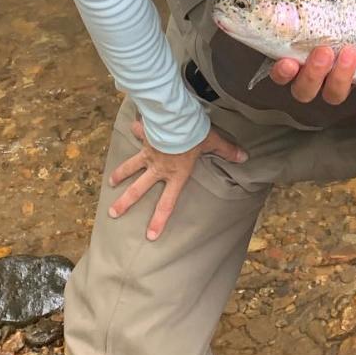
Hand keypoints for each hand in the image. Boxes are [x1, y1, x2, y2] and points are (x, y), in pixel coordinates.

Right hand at [108, 118, 246, 239]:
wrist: (176, 119)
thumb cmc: (195, 134)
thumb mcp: (213, 143)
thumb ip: (227, 151)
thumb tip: (244, 157)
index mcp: (176, 174)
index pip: (167, 203)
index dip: (159, 220)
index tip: (150, 235)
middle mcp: (159, 168)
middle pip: (139, 189)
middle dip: (126, 202)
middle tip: (114, 212)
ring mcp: (149, 153)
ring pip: (131, 166)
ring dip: (120, 174)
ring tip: (110, 182)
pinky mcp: (145, 137)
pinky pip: (139, 132)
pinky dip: (136, 128)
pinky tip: (132, 125)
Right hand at [266, 0, 355, 104]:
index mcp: (306, 40)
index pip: (284, 67)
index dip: (280, 72)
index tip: (286, 60)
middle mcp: (323, 64)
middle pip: (304, 90)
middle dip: (310, 77)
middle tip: (323, 51)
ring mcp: (349, 74)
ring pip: (333, 95)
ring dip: (338, 78)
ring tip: (351, 51)